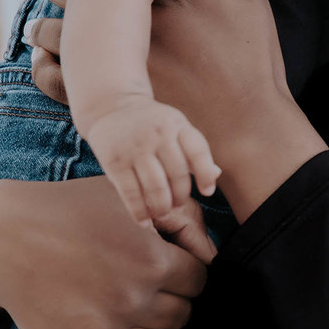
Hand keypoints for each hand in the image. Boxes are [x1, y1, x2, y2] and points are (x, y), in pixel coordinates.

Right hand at [0, 177, 207, 328]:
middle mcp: (131, 299)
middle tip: (141, 287)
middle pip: (183, 317)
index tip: (162, 265)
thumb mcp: (129, 196)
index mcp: (151, 259)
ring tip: (135, 319)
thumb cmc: (71, 210)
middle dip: (169, 301)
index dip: (184, 272)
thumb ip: (184, 216)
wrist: (2, 235)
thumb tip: (212, 255)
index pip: (200, 281)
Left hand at [28, 0, 325, 221]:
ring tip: (41, 17)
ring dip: (46, 21)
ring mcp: (115, 61)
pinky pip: (55, 77)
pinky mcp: (105, 98)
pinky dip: (44, 63)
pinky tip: (46, 56)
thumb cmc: (253, 64)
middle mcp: (133, 23)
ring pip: (56, 29)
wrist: (249, 130)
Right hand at [84, 96, 220, 228]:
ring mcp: (134, 148)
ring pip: (155, 187)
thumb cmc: (153, 124)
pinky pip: (130, 193)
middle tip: (178, 204)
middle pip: (177, 174)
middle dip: (181, 196)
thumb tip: (216, 175)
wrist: (112, 107)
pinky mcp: (114, 161)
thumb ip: (195, 150)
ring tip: (163, 212)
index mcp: (177, 124)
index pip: (197, 151)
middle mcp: (157, 134)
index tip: (206, 192)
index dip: (205, 174)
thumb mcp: (176, 127)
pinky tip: (145, 221)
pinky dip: (139, 212)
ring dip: (162, 207)